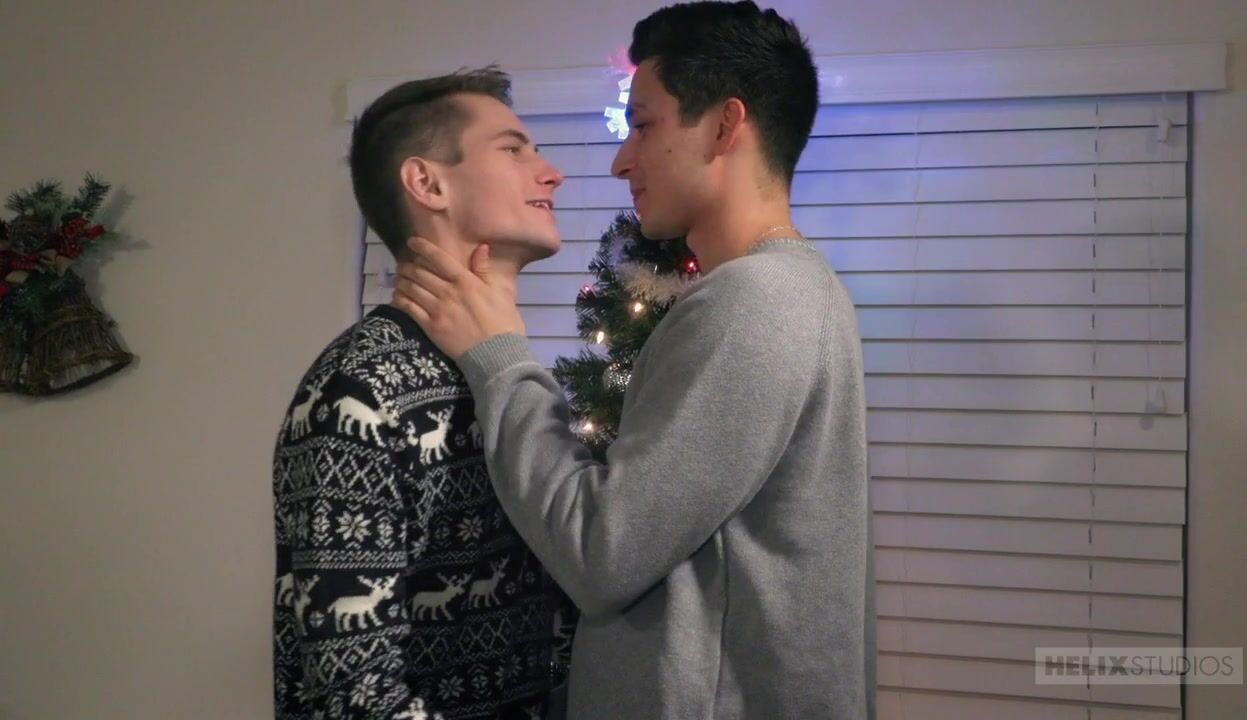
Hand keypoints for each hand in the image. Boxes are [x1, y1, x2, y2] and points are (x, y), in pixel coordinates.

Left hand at [391, 237, 525, 359]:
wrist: (497, 353)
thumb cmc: (503, 322)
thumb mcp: (500, 292)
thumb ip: (486, 270)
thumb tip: (481, 247)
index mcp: (465, 281)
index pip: (438, 258)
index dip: (422, 247)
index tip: (412, 242)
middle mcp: (448, 292)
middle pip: (419, 272)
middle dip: (407, 266)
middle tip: (402, 264)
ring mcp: (437, 309)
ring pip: (411, 288)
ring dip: (401, 280)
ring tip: (398, 279)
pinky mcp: (430, 326)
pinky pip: (408, 308)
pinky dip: (399, 299)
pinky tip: (397, 296)